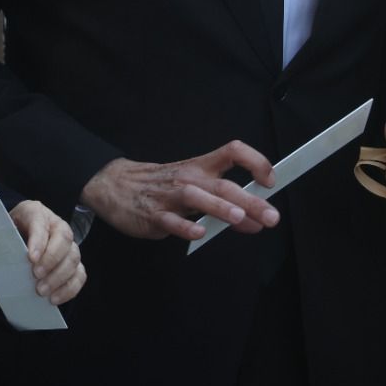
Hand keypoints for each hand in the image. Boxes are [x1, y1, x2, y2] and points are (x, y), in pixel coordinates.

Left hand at [0, 201, 86, 303]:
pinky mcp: (73, 261)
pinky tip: (54, 299)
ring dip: (59, 276)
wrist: (17, 236)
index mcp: (34, 213)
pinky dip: (69, 288)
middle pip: (64, 238)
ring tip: (42, 292)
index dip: (38, 239)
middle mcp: (55, 224)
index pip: (40, 221)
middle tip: (36, 277)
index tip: (30, 258)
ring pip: (73, 257)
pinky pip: (79, 274)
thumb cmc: (7, 235)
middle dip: (51, 260)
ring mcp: (68, 243)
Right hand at [78, 141, 278, 240]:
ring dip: (220, 207)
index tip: (271, 181)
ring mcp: (170, 196)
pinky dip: (185, 226)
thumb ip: (221, 197)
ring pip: (198, 198)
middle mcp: (189, 178)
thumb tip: (256, 215)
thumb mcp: (191, 181)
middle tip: (271, 216)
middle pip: (223, 184)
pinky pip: (170, 221)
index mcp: (201, 166)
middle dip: (249, 201)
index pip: (233, 152)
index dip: (255, 162)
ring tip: (240, 218)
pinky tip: (198, 233)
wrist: (115, 185)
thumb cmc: (161, 185)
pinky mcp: (153, 215)